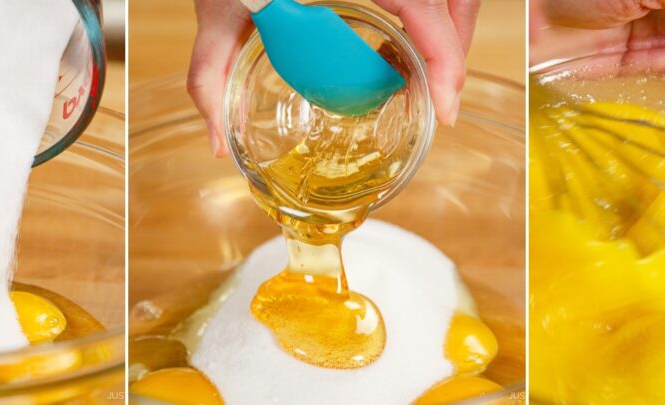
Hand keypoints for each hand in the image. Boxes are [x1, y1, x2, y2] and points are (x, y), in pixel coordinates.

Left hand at [188, 0, 480, 156]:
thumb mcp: (218, 10)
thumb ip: (210, 73)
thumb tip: (215, 143)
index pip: (425, 8)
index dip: (446, 60)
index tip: (445, 107)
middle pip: (454, 1)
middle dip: (452, 52)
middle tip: (437, 101)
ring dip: (446, 32)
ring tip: (421, 75)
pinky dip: (432, 16)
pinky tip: (401, 41)